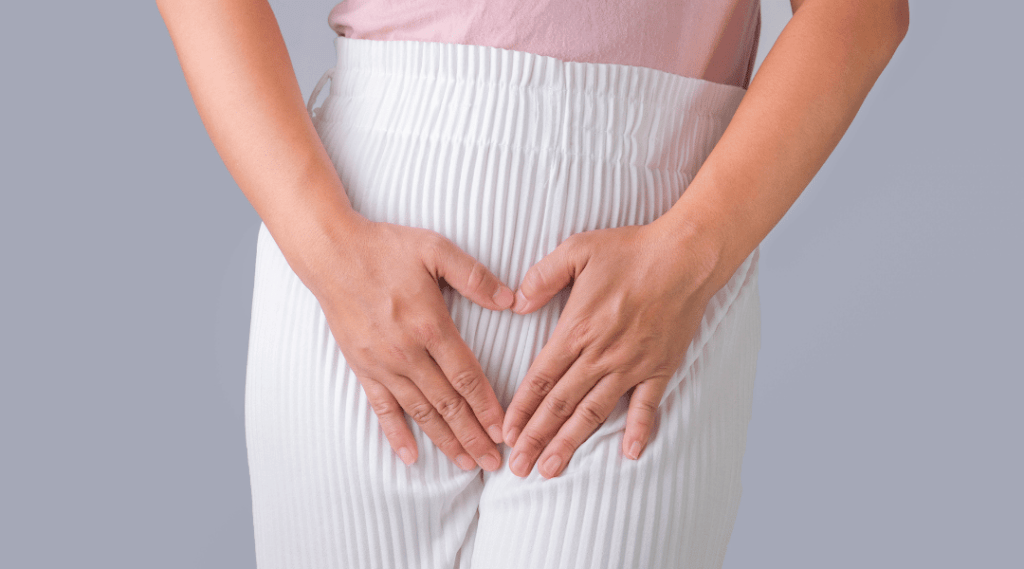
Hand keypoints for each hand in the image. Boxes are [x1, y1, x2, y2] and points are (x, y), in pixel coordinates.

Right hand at [300, 215, 514, 471]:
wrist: (332, 254)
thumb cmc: (386, 248)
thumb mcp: (435, 249)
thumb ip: (474, 276)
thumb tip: (510, 300)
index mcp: (430, 325)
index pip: (466, 376)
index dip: (487, 407)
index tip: (504, 429)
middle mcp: (407, 352)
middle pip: (447, 404)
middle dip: (473, 436)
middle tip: (495, 462)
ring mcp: (382, 364)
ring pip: (419, 412)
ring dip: (444, 440)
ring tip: (466, 463)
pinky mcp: (362, 367)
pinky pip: (381, 408)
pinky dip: (395, 434)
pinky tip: (410, 456)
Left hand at [502, 222, 719, 477]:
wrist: (685, 255)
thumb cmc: (630, 250)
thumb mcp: (576, 249)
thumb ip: (542, 276)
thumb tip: (516, 304)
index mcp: (577, 329)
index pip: (541, 378)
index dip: (521, 409)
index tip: (506, 434)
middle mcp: (601, 354)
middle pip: (561, 404)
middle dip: (536, 438)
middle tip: (518, 467)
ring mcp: (632, 364)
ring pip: (594, 412)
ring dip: (571, 442)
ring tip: (551, 468)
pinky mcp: (660, 367)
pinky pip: (647, 405)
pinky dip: (638, 430)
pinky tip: (628, 454)